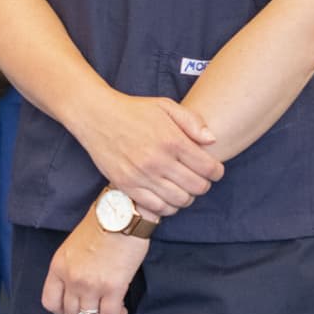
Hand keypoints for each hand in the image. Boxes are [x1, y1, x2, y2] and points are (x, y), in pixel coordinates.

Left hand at [40, 204, 147, 313]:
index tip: (75, 306)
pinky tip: (121, 308)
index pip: (50, 302)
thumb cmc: (100, 225)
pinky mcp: (113, 287)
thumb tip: (77, 289)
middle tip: (96, 307)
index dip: (63, 310)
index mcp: (58, 266)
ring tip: (109, 309)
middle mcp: (71, 278)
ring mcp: (91, 284)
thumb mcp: (73, 246)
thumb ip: (70, 268)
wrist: (120, 213)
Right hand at [73, 93, 222, 217]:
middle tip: (198, 178)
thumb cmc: (134, 110)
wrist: (97, 116)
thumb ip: (192, 121)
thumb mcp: (165, 105)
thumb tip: (212, 140)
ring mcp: (142, 176)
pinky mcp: (128, 186)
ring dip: (187, 196)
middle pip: (197, 187)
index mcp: (172, 140)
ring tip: (182, 187)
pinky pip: (157, 208)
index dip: (217, 171)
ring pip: (180, 201)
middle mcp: (158, 160)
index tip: (214, 169)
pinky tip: (166, 194)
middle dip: (204, 184)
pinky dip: (167, 206)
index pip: (209, 168)